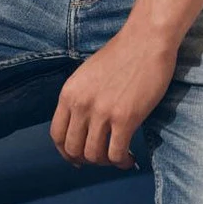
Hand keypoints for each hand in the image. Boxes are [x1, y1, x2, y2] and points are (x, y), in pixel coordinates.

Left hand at [50, 29, 178, 169]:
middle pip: (73, 149)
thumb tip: (81, 128)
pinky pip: (117, 154)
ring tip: (119, 156)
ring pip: (94, 156)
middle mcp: (81, 104)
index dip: (66, 152)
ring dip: (106, 163)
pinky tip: (131, 157)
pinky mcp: (125, 118)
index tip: (78, 158)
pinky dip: (123, 162)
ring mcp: (102, 112)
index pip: (56, 134)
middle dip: (87, 160)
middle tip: (103, 157)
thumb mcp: (87, 75)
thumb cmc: (121, 55)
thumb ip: (80, 99)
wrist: (145, 40)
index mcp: (69, 92)